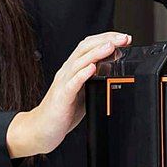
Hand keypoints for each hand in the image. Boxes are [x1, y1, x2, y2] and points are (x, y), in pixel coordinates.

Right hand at [7, 31, 131, 157]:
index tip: (124, 38)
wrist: (42, 129)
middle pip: (85, 48)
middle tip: (123, 38)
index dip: (106, 39)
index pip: (89, 45)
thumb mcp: (84, 90)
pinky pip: (72, 83)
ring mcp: (63, 83)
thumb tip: (112, 67)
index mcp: (73, 68)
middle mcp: (67, 71)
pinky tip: (92, 69)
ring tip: (110, 47)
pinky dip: (83, 74)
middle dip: (105, 40)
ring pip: (79, 62)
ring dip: (96, 53)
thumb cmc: (63, 111)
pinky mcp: (62, 96)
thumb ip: (96, 78)